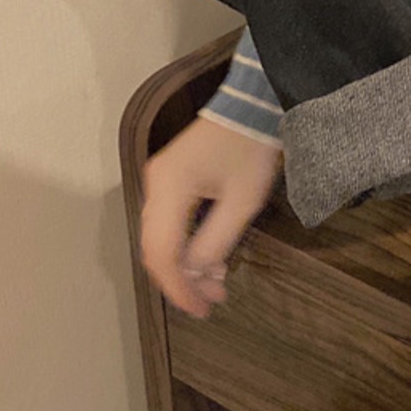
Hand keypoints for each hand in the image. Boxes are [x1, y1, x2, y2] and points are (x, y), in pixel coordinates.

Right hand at [140, 115, 282, 317]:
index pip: (161, 254)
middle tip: (211, 300)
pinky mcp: (172, 176)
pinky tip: (208, 257)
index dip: (179, 288)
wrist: (255, 101)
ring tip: (215, 283)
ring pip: (161, 237)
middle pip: (156, 248)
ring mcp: (161, 179)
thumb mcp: (242, 200)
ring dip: (185, 263)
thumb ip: (215, 242)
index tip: (202, 309)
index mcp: (168, 188)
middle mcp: (155, 184)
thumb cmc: (251, 145)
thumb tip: (196, 275)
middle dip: (182, 279)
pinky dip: (185, 243)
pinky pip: (169, 220)